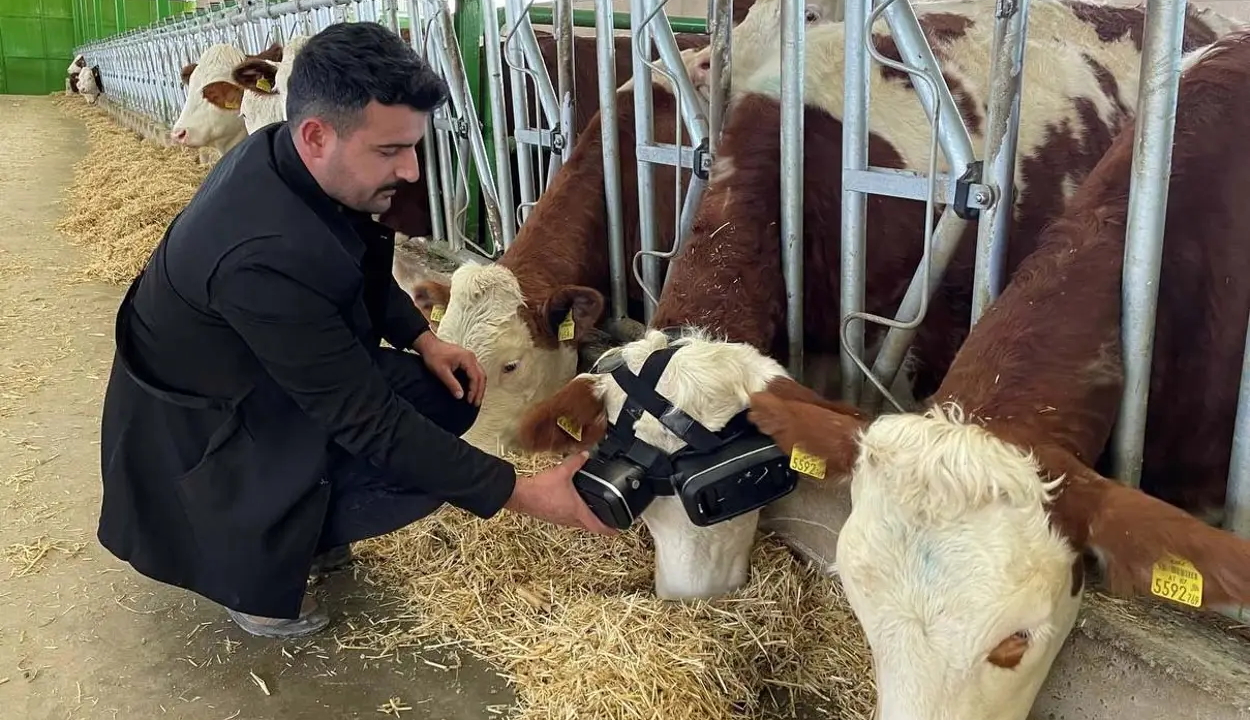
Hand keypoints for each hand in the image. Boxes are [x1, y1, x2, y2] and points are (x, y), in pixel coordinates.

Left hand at [413, 330, 485, 404]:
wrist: (429, 345)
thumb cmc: (434, 355)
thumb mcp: (441, 371)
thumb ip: (452, 384)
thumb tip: (460, 396)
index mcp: (467, 359)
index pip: (475, 377)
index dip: (473, 391)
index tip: (469, 400)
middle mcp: (471, 357)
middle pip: (481, 376)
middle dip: (479, 391)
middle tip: (476, 403)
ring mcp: (470, 358)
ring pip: (480, 374)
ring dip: (479, 387)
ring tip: (476, 398)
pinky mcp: (467, 359)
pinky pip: (476, 371)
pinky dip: (476, 381)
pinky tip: (473, 389)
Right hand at [504, 451, 618, 535]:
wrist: (521, 496)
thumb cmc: (541, 489)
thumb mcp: (562, 472)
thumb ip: (576, 462)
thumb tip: (585, 455)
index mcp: (577, 511)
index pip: (597, 526)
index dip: (609, 530)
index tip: (618, 531)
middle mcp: (569, 518)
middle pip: (589, 527)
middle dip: (599, 525)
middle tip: (608, 522)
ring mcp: (559, 519)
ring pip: (577, 524)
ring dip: (586, 520)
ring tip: (593, 513)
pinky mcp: (551, 517)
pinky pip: (567, 519)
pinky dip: (574, 515)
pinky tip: (571, 506)